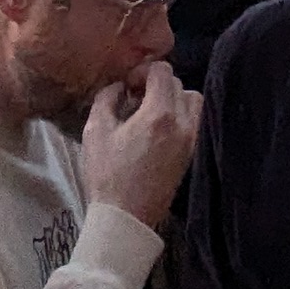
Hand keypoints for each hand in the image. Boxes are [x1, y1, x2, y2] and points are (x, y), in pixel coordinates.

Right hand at [80, 60, 202, 229]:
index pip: (163, 71)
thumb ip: (106, 99)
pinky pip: (194, 122)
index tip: (128, 86)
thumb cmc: (108, 174)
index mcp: (160, 114)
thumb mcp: (95, 131)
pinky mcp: (191, 155)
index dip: (143, 71)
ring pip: (193, 102)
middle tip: (135, 99)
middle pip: (179, 84)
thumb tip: (118, 87)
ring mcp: (191, 140)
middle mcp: (183, 124)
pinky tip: (158, 130)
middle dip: (157, 84)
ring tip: (150, 112)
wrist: (127, 216)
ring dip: (174, 99)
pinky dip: (180, 116)